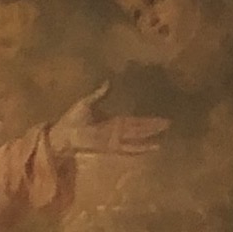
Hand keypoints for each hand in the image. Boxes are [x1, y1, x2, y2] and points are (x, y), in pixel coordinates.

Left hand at [45, 84, 170, 163]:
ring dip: (149, 139)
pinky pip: (128, 148)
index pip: (133, 121)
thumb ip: (99, 95)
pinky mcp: (111, 147)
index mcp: (111, 121)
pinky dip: (140, 149)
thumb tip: (108, 82)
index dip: (146, 120)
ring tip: (163, 141)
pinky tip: (151, 148)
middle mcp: (116, 131)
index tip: (159, 118)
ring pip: (136, 138)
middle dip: (153, 127)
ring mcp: (114, 140)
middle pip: (138, 129)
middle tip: (169, 125)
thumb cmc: (71, 120)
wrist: (62, 135)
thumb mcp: (86, 103)